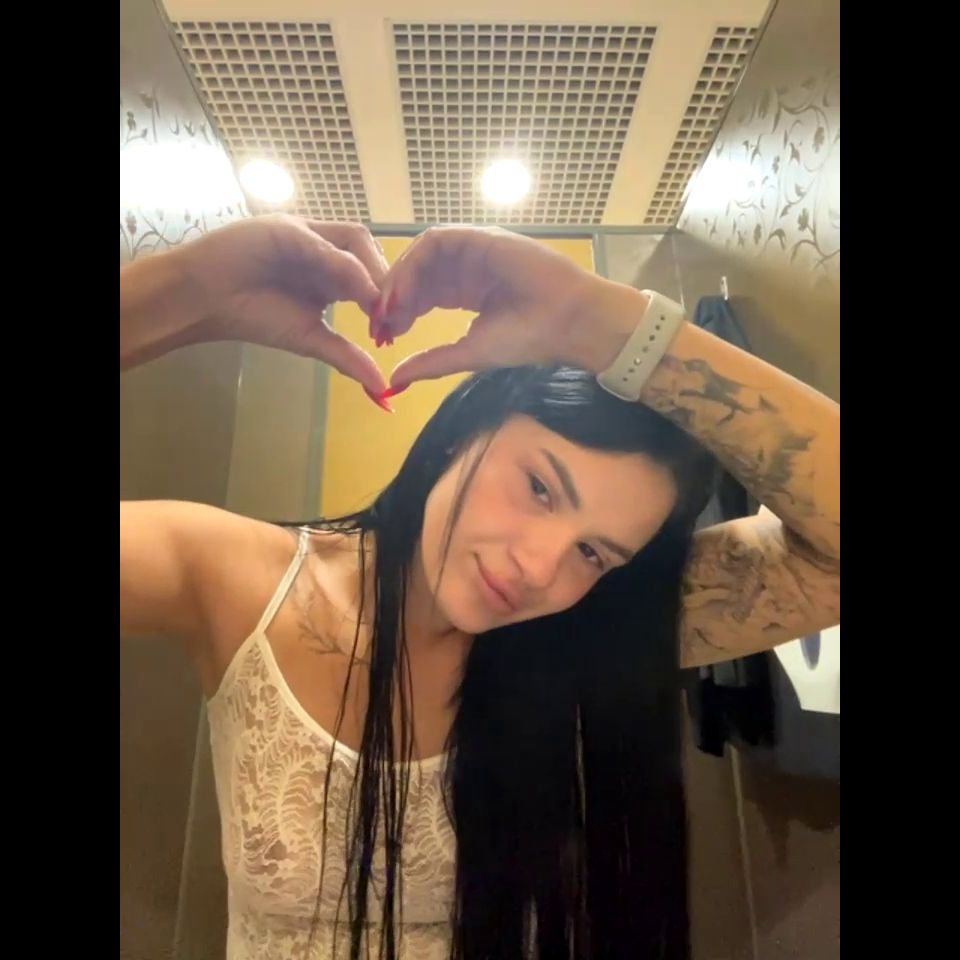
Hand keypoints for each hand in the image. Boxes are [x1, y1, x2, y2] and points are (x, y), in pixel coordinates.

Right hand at [171, 214, 389, 393]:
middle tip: (394, 315)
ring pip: (355, 240)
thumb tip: (382, 391)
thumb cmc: (254, 316)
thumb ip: (348, 358)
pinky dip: (340, 263)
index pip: (375, 275)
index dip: (390, 298)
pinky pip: (322, 241)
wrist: (204, 300)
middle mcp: (325, 250)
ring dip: (370, 270)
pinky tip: (354, 288)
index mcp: (334, 274)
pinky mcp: (288, 228)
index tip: (396, 330)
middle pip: (372, 254)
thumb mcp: (311, 340)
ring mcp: (308, 234)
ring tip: (376, 304)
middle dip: (387, 282)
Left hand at [370, 225, 646, 390]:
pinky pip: (435, 242)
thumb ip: (431, 362)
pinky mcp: (479, 237)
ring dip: (399, 279)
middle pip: (415, 275)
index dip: (398, 314)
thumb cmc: (526, 339)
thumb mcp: (469, 353)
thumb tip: (394, 380)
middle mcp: (466, 270)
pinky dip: (414, 263)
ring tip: (388, 309)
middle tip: (378, 325)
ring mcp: (472, 251)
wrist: (567, 321)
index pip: (420, 296)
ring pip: (420, 256)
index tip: (383, 338)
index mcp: (466, 293)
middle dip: (392, 299)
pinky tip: (403, 290)